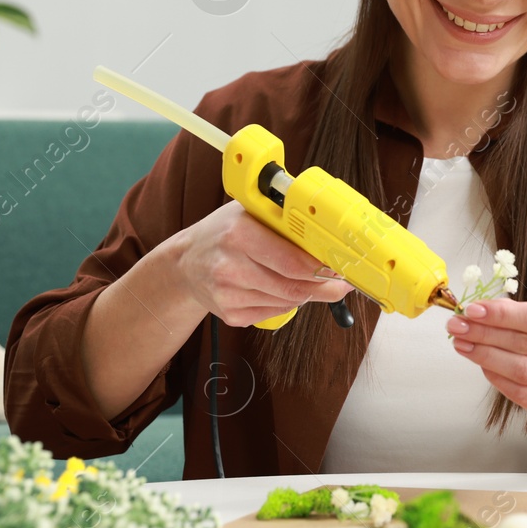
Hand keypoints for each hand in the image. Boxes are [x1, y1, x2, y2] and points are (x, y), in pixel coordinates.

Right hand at [171, 201, 353, 326]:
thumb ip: (285, 223)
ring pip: (287, 301)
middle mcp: (229, 265)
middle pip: (293, 286)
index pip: (291, 261)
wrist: (185, 262)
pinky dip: (285, 302)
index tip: (340, 267)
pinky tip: (280, 287)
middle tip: (340, 282)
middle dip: (323, 286)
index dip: (321, 268)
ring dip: (305, 293)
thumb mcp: (249, 213)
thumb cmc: (223, 232)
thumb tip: (326, 238)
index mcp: (238, 233)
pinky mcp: (229, 315)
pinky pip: (274, 312)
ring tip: (309, 281)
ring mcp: (227, 294)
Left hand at [446, 299, 526, 425]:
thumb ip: (525, 312)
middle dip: (484, 333)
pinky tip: (480, 364)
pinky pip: (519, 393)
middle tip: (457, 325)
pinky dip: (496, 377)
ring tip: (462, 343)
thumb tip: (481, 311)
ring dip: (484, 355)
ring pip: (520, 370)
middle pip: (525, 343)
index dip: (501, 314)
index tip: (472, 309)